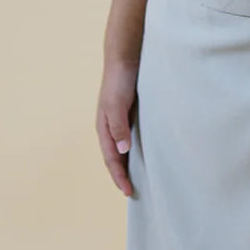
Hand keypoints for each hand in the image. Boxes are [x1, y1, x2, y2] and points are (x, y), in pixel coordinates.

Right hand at [96, 60, 139, 196]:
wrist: (125, 57)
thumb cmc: (119, 80)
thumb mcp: (117, 104)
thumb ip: (118, 126)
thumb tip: (122, 150)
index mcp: (104, 128)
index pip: (111, 159)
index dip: (119, 176)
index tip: (129, 192)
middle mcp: (110, 127)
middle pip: (115, 157)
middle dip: (121, 175)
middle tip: (132, 192)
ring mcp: (120, 121)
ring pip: (122, 149)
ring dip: (128, 164)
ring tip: (138, 178)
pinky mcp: (130, 114)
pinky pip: (131, 138)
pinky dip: (135, 150)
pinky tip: (146, 154)